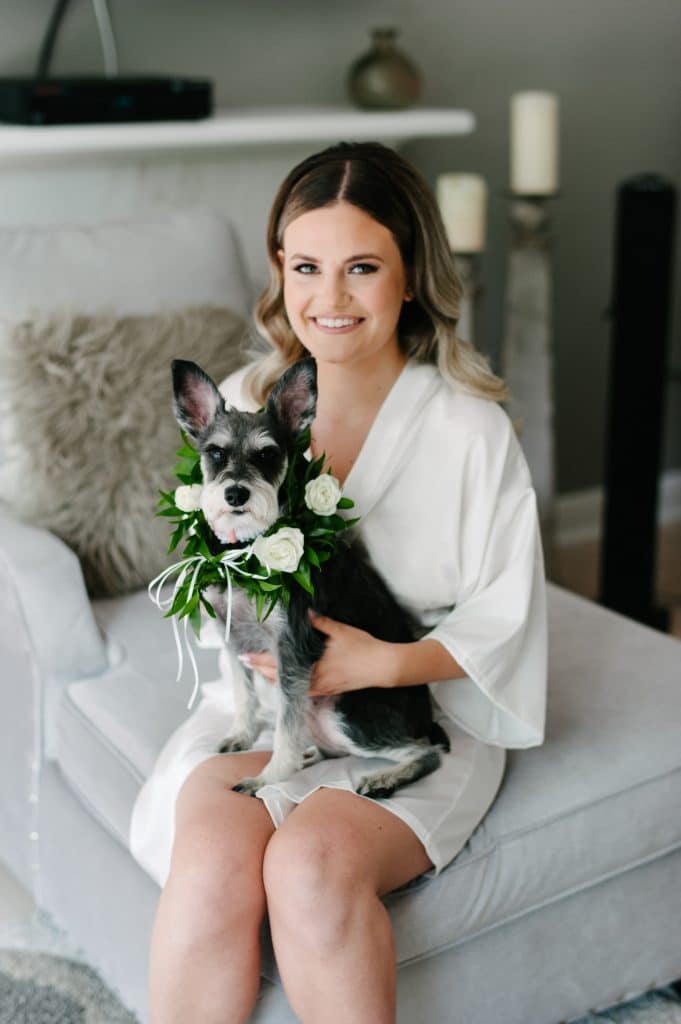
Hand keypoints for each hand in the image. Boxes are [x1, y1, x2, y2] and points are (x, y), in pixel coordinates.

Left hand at [237, 611, 399, 694]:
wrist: (383, 667)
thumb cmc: (363, 648)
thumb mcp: (341, 630)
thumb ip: (319, 622)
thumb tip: (304, 612)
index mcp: (314, 666)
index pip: (280, 664)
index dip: (261, 660)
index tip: (246, 657)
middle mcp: (314, 681)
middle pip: (280, 679)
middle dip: (261, 670)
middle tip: (247, 662)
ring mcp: (321, 688)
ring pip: (290, 687)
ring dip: (274, 679)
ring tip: (261, 670)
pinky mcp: (328, 690)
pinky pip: (302, 691)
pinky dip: (290, 685)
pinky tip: (286, 679)